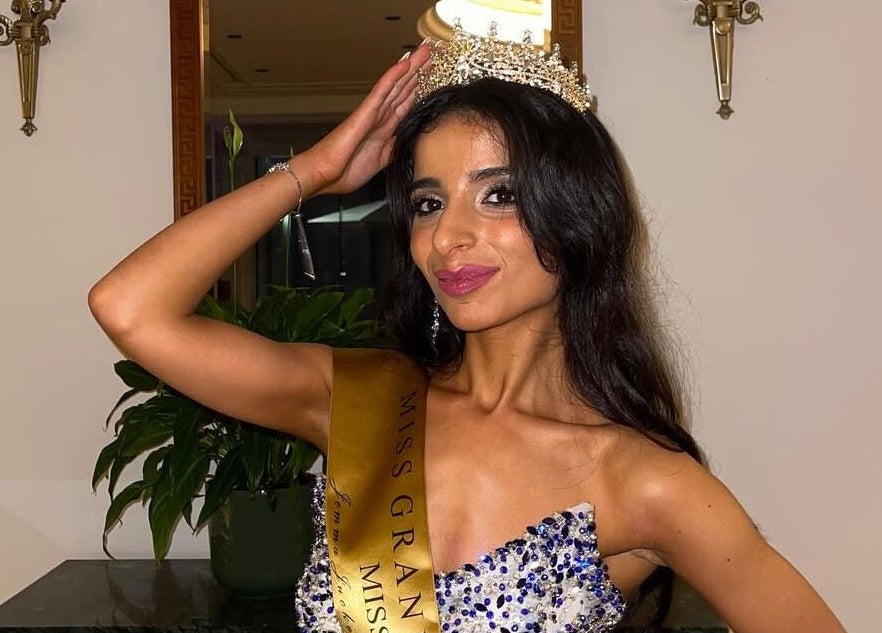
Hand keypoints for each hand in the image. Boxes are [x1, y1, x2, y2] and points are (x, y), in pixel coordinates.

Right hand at [300, 42, 431, 195]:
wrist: (324, 175)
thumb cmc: (345, 170)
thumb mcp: (381, 161)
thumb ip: (394, 148)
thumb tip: (408, 141)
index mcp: (384, 128)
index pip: (406, 103)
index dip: (419, 88)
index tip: (433, 76)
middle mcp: (379, 117)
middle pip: (403, 89)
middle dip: (418, 71)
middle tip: (431, 53)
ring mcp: (373, 112)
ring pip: (395, 85)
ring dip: (411, 68)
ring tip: (425, 51)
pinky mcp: (365, 112)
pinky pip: (381, 91)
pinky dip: (393, 77)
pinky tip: (404, 64)